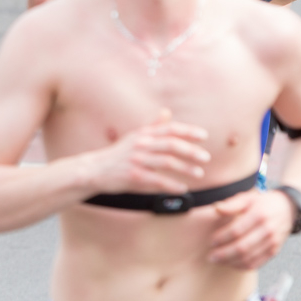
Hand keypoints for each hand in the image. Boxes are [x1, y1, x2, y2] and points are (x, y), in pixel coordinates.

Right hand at [85, 108, 210, 196]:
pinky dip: (172, 185)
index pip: (169, 129)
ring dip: (185, 168)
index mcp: (143, 134)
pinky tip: (182, 189)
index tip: (204, 136)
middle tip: (206, 157)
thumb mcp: (135, 137)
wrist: (94, 170)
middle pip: (170, 144)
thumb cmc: (118, 154)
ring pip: (166, 162)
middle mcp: (140, 145)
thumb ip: (153, 126)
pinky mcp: (133, 176)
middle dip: (191, 151)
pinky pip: (157, 180)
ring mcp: (136, 160)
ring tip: (199, 174)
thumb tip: (167, 112)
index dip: (188, 131)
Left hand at [206, 190, 295, 268]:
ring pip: (249, 258)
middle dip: (224, 254)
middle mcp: (267, 230)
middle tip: (211, 256)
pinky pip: (257, 263)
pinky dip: (242, 266)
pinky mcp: (274, 251)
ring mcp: (272, 242)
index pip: (237, 230)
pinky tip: (231, 264)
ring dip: (231, 262)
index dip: (222, 238)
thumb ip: (231, 204)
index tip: (212, 241)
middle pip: (242, 247)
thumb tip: (216, 209)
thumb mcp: (247, 198)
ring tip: (218, 261)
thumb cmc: (262, 203)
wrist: (287, 209)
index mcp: (258, 215)